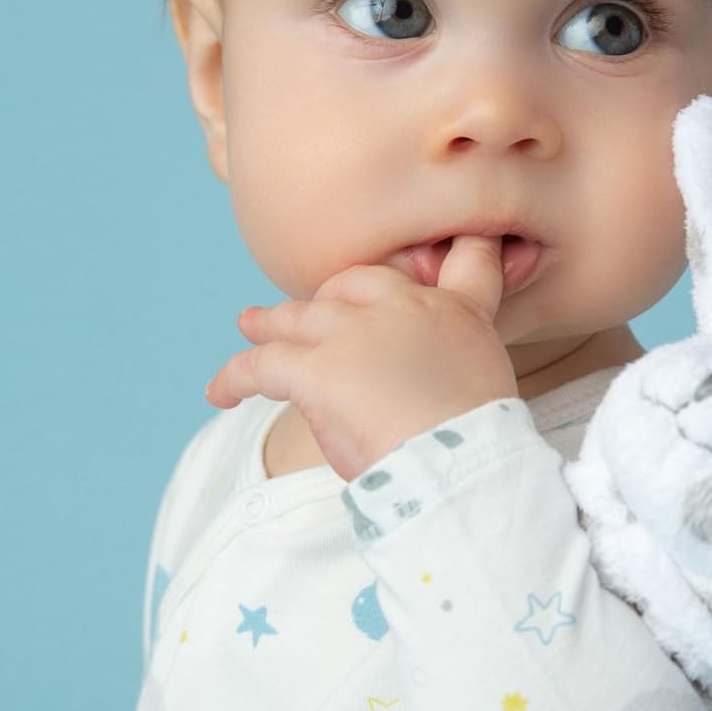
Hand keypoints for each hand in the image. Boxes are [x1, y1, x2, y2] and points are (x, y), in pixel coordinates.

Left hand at [203, 235, 519, 481]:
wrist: (464, 461)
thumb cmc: (481, 442)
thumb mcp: (492, 387)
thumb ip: (458, 365)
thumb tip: (429, 386)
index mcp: (454, 311)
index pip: (460, 262)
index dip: (453, 252)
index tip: (444, 249)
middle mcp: (400, 308)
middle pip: (352, 287)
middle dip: (329, 298)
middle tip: (310, 312)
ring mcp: (353, 334)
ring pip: (297, 318)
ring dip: (270, 323)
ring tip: (249, 326)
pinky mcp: (315, 369)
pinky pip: (258, 366)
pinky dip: (233, 378)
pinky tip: (219, 393)